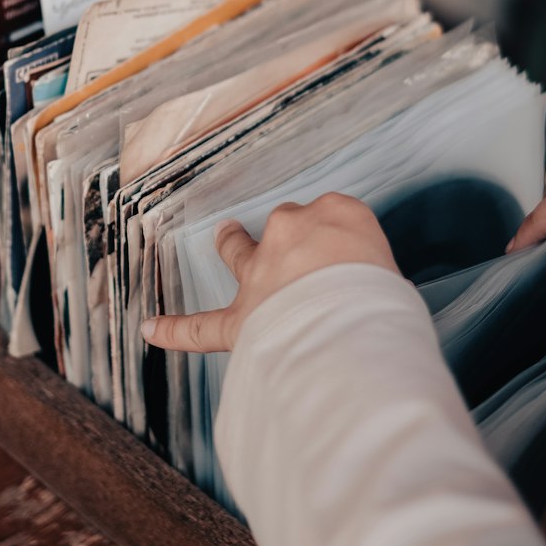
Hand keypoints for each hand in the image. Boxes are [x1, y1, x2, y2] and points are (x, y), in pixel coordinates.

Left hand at [143, 192, 400, 351]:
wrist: (352, 320)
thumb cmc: (385, 300)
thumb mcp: (393, 272)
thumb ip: (369, 273)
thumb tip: (367, 302)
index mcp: (338, 215)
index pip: (333, 217)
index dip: (337, 241)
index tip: (346, 258)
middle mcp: (293, 233)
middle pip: (286, 225)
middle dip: (290, 237)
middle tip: (300, 254)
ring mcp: (262, 271)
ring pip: (240, 250)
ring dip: (233, 244)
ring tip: (226, 237)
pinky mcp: (241, 318)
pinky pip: (201, 326)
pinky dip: (175, 330)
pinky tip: (152, 331)